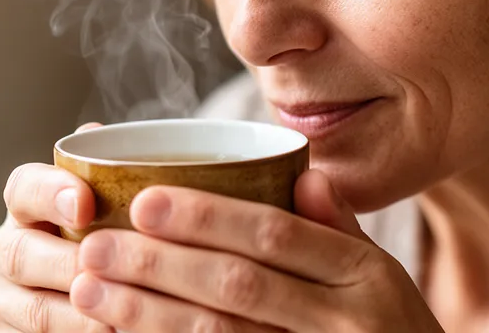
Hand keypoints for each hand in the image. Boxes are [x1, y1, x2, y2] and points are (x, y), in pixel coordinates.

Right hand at [0, 123, 111, 331]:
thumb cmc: (112, 233)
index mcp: (26, 205)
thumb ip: (105, 170)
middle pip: (22, 253)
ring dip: (77, 316)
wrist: (100, 286)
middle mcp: (5, 250)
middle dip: (68, 264)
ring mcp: (6, 300)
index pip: (24, 187)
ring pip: (33, 309)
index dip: (50, 192)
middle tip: (110, 272)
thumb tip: (94, 134)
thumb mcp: (112, 200)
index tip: (84, 205)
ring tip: (118, 319)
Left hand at [69, 170, 443, 331]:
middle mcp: (345, 322)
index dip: (208, 216)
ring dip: (148, 313)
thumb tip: (305, 173)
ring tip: (92, 290)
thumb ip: (341, 229)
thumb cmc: (396, 331)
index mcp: (366, 275)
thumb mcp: (386, 277)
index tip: (145, 199)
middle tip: (95, 245)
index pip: (275, 235)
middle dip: (159, 264)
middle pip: (238, 285)